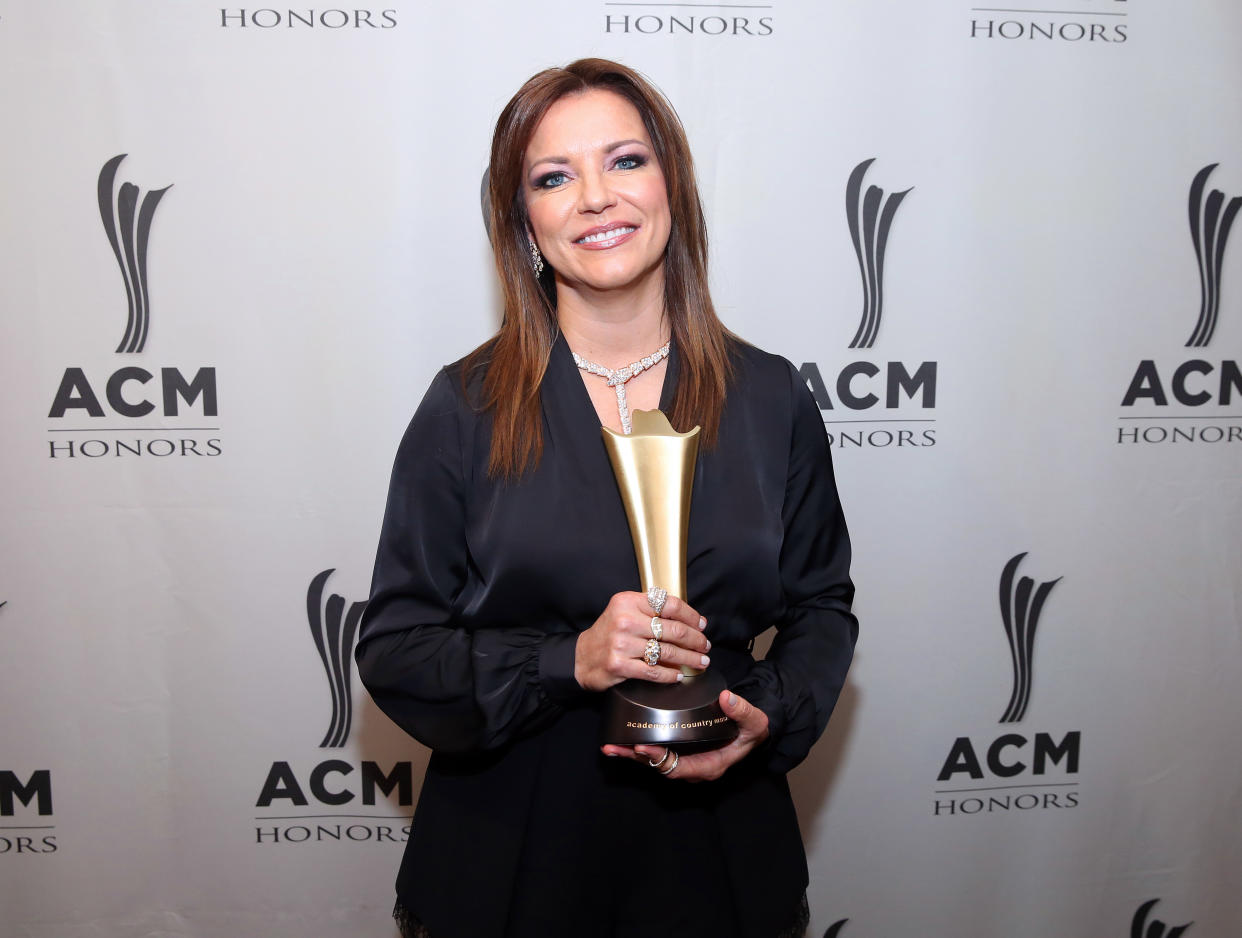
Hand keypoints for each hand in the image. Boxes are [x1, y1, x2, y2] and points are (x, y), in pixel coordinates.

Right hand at [574, 591, 710, 692]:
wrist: (581, 656)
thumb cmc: (609, 633)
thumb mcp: (625, 611)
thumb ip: (651, 610)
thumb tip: (690, 620)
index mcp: (628, 601)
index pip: (669, 605)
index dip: (691, 616)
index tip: (701, 625)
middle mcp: (625, 620)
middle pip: (673, 630)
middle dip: (695, 640)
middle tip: (705, 646)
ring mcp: (622, 644)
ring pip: (667, 652)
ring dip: (689, 659)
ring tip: (700, 662)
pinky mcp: (619, 665)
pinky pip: (653, 672)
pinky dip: (670, 675)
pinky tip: (679, 675)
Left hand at [601, 690, 770, 781]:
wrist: (752, 729)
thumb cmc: (752, 729)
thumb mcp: (755, 721)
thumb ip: (743, 712)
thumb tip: (727, 699)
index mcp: (710, 765)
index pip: (679, 768)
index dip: (659, 760)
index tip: (642, 747)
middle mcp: (694, 767)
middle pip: (660, 767)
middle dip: (637, 758)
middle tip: (615, 747)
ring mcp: (685, 760)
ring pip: (655, 762)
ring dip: (632, 754)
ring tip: (610, 746)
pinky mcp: (679, 750)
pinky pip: (656, 752)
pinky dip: (638, 747)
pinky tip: (621, 738)